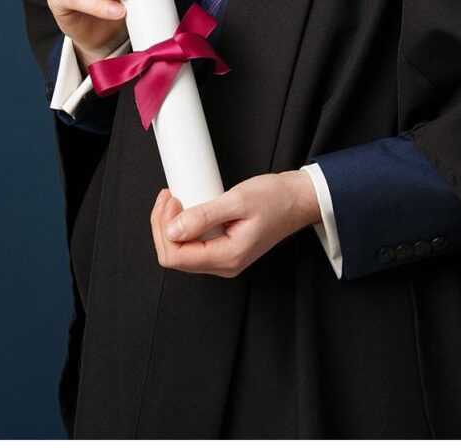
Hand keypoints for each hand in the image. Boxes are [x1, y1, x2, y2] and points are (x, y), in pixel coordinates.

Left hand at [149, 171, 321, 277]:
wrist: (297, 200)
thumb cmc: (276, 199)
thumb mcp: (238, 200)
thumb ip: (205, 216)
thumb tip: (173, 229)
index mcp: (228, 256)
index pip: (176, 257)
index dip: (164, 228)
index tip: (170, 200)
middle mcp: (224, 264)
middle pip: (175, 256)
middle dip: (163, 226)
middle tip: (168, 196)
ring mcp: (223, 258)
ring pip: (181, 251)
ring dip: (171, 225)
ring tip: (175, 199)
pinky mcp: (223, 248)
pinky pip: (193, 244)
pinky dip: (183, 225)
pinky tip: (184, 207)